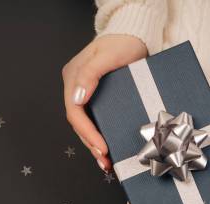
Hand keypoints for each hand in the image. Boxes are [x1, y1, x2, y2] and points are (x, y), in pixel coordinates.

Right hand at [62, 34, 147, 171]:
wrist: (136, 36)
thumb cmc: (123, 42)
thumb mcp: (107, 56)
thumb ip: (89, 74)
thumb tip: (77, 98)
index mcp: (73, 77)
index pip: (75, 111)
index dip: (86, 132)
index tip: (101, 147)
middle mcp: (77, 87)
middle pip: (79, 123)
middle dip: (91, 144)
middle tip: (104, 160)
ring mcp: (87, 93)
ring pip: (87, 125)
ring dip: (94, 145)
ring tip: (105, 162)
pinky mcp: (100, 99)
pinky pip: (97, 121)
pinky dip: (101, 136)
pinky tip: (108, 150)